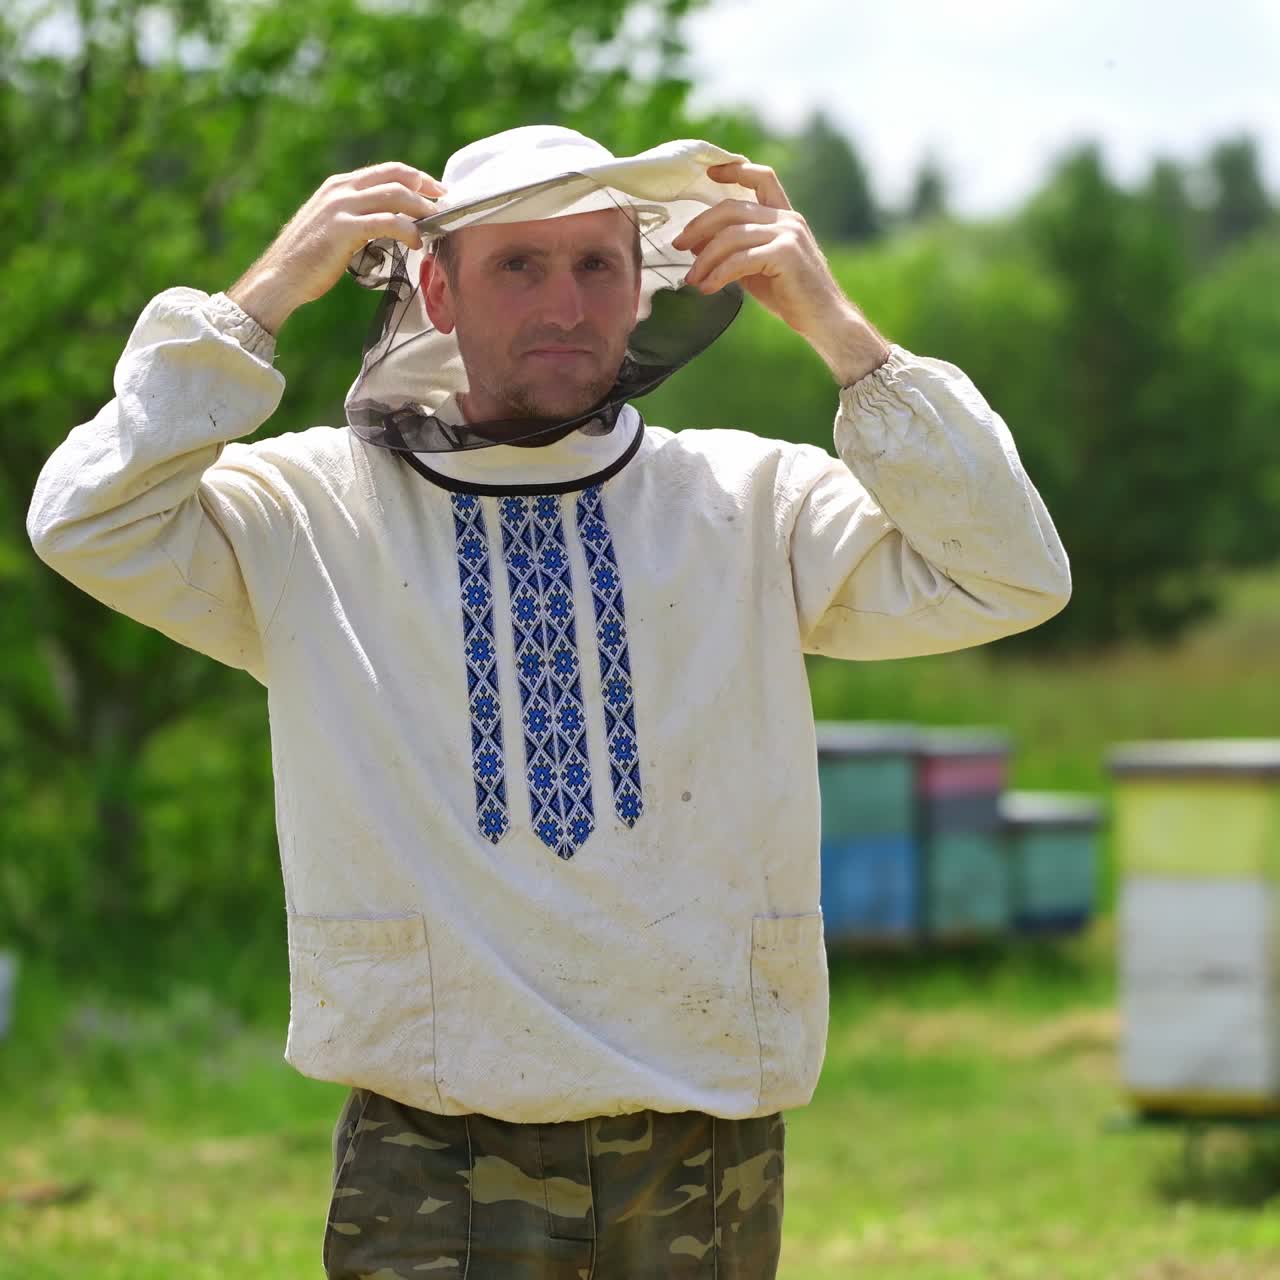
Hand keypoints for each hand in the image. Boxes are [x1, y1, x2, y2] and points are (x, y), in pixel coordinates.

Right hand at [227, 162, 445, 333]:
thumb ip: (358, 219)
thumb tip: (390, 224)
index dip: (416, 179)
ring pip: (394, 196)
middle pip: (395, 176)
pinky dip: (407, 230)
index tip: (436, 192)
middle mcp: (340, 189)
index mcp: (339, 186)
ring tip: (436, 226)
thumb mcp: (335, 229)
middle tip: (445, 206)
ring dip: (421, 210)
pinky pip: (386, 222)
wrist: (280, 278)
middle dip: (426, 189)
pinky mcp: (343, 228)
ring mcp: (340, 206)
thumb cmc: (308, 261)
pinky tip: (416, 243)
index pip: (386, 171)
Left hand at [672, 160, 890, 384]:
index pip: (761, 178)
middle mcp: (788, 219)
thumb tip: (695, 245)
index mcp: (784, 216)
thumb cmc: (791, 297)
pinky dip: (718, 274)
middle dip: (699, 225)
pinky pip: (740, 259)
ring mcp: (788, 234)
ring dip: (705, 259)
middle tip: (678, 244)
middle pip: (732, 208)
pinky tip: (707, 288)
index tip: (709, 174)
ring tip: (691, 279)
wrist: (825, 320)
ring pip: (731, 235)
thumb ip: (733, 252)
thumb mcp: (756, 268)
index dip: (734, 170)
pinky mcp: (785, 254)